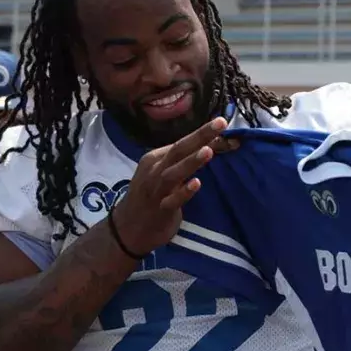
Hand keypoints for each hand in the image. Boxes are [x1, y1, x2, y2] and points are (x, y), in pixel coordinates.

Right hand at [109, 117, 225, 253]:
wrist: (127, 228)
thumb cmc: (151, 196)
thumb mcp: (164, 174)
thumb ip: (184, 161)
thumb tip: (214, 145)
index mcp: (156, 158)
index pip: (182, 143)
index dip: (203, 133)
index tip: (223, 122)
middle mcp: (154, 170)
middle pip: (179, 150)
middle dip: (200, 136)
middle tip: (220, 123)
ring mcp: (156, 190)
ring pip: (173, 173)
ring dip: (191, 162)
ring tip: (208, 151)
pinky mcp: (159, 209)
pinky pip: (172, 200)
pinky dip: (184, 192)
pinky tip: (196, 184)